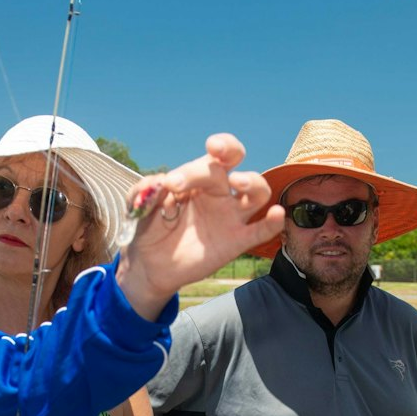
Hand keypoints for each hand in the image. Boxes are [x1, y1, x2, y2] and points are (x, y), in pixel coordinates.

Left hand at [116, 134, 282, 317]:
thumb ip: (145, 191)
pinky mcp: (237, 241)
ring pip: (257, 191)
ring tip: (238, 182)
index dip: (192, 168)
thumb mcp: (139, 207)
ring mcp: (230, 216)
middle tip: (213, 154)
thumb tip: (158, 182)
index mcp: (196, 178)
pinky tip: (277, 214)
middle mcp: (218, 192)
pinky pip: (261, 230)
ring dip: (253, 181)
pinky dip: (273, 222)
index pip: (205, 162)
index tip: (171, 184)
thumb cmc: (149, 228)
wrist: (149, 265)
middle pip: (234, 163)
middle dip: (228, 150)